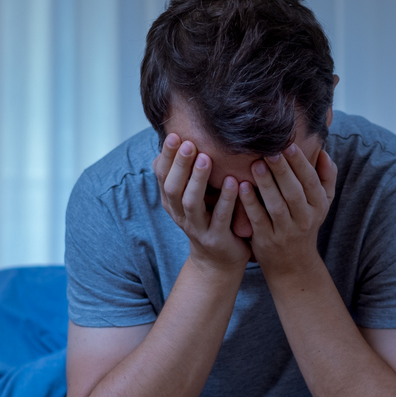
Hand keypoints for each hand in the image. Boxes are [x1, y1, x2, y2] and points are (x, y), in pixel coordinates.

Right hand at [153, 133, 251, 272]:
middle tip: (188, 143)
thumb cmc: (209, 219)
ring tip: (207, 158)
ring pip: (192, 202)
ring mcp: (197, 228)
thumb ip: (186, 174)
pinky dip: (226, 199)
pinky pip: (220, 218)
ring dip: (198, 179)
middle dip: (179, 165)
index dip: (166, 157)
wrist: (219, 261)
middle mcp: (180, 215)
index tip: (173, 135)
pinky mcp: (216, 239)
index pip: (162, 176)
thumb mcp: (192, 197)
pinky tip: (233, 181)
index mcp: (172, 202)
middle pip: (173, 188)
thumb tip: (178, 138)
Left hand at [239, 142, 336, 277]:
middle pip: (294, 192)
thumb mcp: (323, 203)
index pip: (311, 182)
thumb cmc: (305, 223)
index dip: (300, 164)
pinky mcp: (267, 239)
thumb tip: (323, 152)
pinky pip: (258, 219)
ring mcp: (285, 231)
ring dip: (266, 184)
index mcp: (319, 206)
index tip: (289, 145)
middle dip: (282, 170)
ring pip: (276, 206)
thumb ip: (326, 177)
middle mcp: (304, 219)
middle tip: (269, 150)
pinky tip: (242, 186)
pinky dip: (250, 203)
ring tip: (256, 164)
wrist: (293, 263)